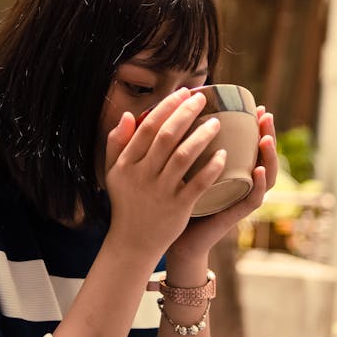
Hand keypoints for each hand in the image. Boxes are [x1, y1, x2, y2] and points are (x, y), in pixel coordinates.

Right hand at [103, 88, 228, 260]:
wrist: (132, 242)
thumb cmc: (126, 203)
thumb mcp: (112, 173)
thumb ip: (116, 143)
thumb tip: (126, 115)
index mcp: (126, 164)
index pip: (147, 127)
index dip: (166, 107)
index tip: (182, 93)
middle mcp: (142, 175)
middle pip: (166, 137)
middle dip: (186, 114)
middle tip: (203, 99)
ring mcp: (160, 192)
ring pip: (183, 157)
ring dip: (201, 136)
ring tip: (217, 123)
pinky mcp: (178, 208)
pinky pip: (197, 184)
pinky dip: (211, 168)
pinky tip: (224, 155)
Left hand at [166, 106, 277, 263]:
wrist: (169, 238)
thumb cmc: (170, 200)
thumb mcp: (173, 168)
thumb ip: (170, 144)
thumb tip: (155, 112)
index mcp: (227, 169)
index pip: (249, 145)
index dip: (255, 125)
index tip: (256, 105)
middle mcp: (238, 182)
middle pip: (262, 155)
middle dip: (267, 133)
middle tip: (266, 114)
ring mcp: (238, 198)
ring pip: (266, 176)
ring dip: (269, 156)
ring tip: (266, 137)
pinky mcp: (233, 215)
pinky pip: (253, 199)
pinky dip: (259, 185)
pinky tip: (259, 170)